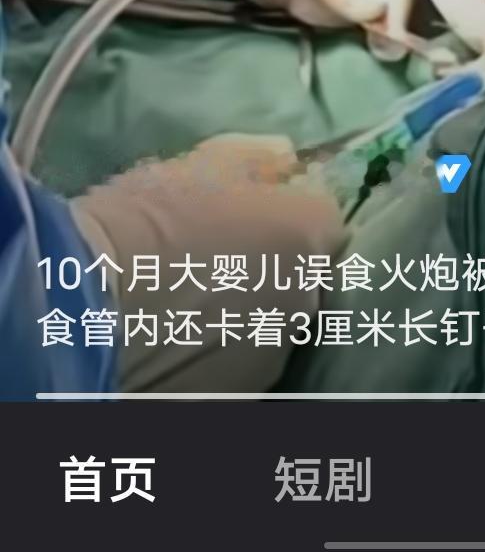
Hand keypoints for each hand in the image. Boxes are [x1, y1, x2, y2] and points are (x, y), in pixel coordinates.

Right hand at [72, 135, 345, 391]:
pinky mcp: (242, 395)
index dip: (291, 210)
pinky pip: (243, 360)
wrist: (87, 306)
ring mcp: (275, 354)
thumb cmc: (147, 219)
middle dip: (274, 262)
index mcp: (306, 235)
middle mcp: (307, 298)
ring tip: (190, 302)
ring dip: (249, 310)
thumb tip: (287, 161)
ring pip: (274, 322)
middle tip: (216, 256)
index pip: (326, 217)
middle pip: (304, 273)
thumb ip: (258, 160)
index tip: (254, 208)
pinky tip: (179, 339)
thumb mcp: (201, 162)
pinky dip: (221, 351)